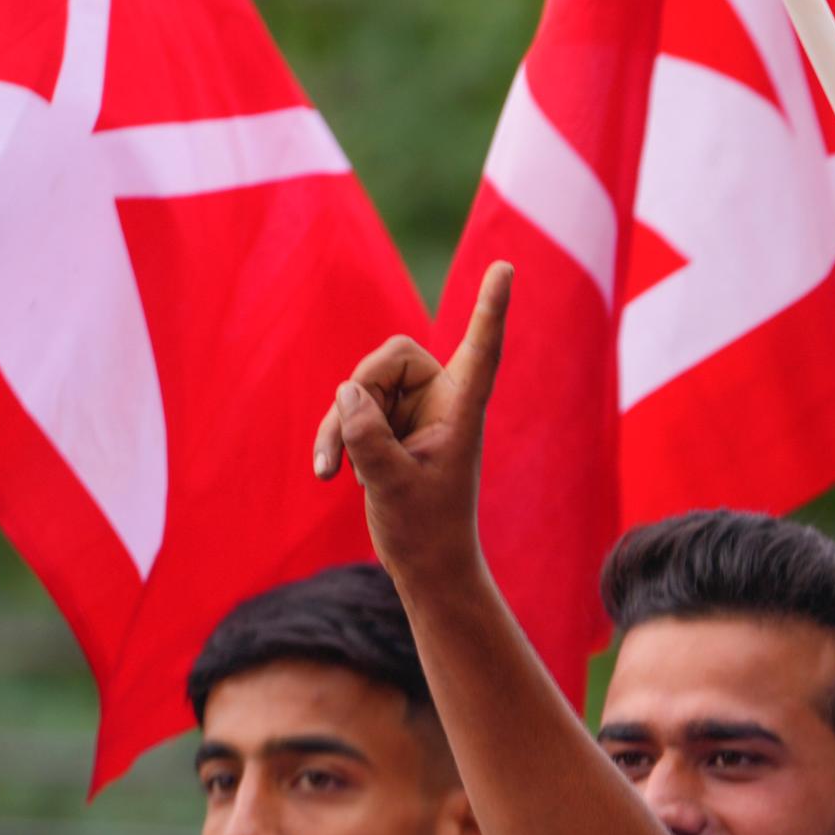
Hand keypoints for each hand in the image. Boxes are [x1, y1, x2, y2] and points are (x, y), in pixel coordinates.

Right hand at [319, 263, 509, 589]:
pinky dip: (335, 437)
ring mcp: (412, 412)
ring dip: (338, 426)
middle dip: (359, 393)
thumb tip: (346, 391)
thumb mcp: (393, 485)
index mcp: (462, 410)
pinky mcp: (387, 427)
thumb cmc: (425, 531)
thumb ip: (368, 436)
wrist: (425, 566)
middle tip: (344, 440)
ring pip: (360, 386)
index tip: (506, 268)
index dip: (490, 309)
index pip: (481, 350)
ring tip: (331, 470)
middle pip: (391, 359)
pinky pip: (349, 409)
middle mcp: (441, 401)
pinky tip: (328, 474)